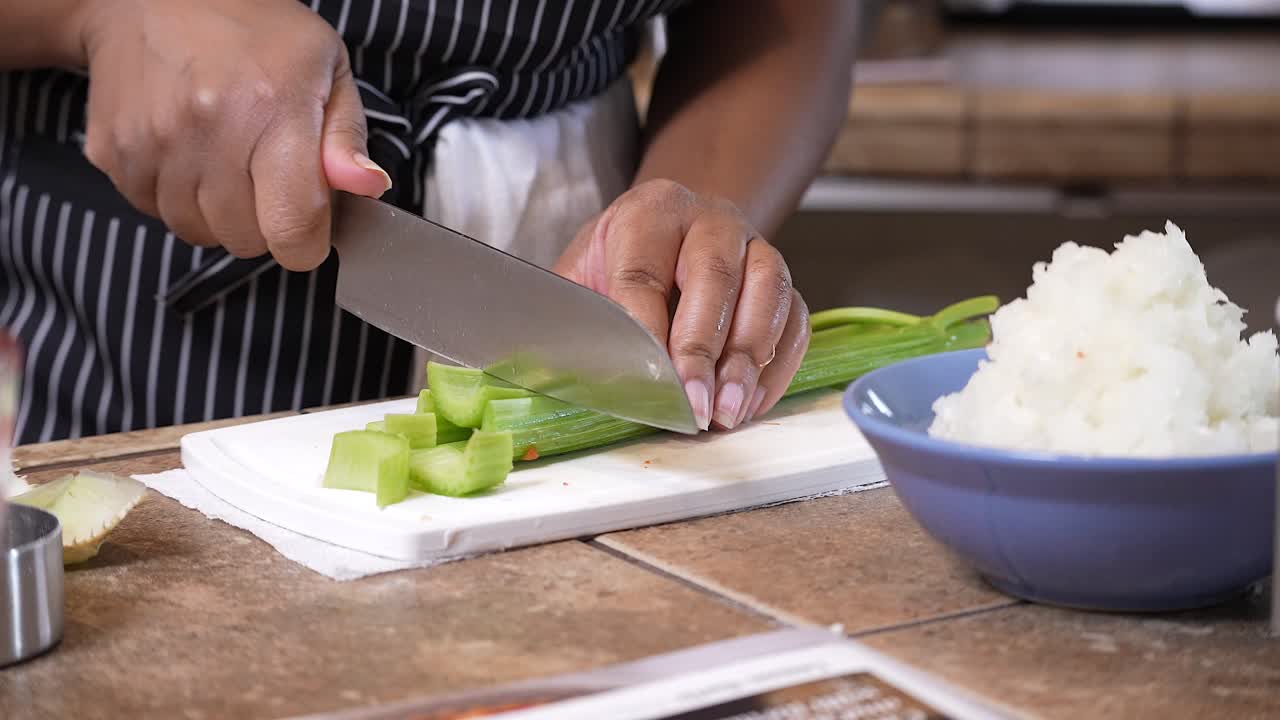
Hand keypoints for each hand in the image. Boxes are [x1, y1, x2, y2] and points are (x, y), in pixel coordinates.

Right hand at [77, 0, 390, 269]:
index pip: (293, 227)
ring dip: (219, 214)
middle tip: (267, 176)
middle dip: (266, 223)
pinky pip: (155, 213)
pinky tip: (190, 155)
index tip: (311, 226)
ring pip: (199, 233)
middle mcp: (210, 129)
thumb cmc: (250, 30)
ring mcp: (155, 143)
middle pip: (247, 240)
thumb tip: (368, 187)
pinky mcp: (116, 152)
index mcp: (272, 110)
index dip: (309, 243)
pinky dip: (177, 198)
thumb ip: (347, 137)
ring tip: (228, 160)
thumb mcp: (325, 66)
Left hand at [555, 180, 809, 430]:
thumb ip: (565, 318)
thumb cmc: (618, 267)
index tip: (651, 380)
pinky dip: (777, 365)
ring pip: (768, 291)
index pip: (644, 273)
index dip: (646, 331)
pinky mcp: (783, 280)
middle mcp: (708, 220)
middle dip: (702, 350)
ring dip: (749, 359)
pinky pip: (795, 319)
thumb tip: (530, 369)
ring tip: (729, 410)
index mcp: (648, 214)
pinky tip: (750, 401)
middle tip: (695, 406)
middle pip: (714, 277)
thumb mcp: (579, 280)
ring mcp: (754, 246)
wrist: (674, 235)